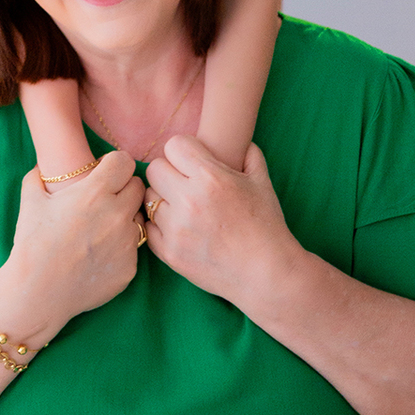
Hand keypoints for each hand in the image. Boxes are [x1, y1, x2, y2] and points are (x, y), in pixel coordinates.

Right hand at [0, 152, 143, 344]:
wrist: (37, 292)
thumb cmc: (32, 244)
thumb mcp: (31, 201)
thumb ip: (39, 176)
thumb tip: (43, 165)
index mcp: (95, 192)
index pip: (125, 162)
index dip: (114, 164)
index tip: (104, 171)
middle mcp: (117, 214)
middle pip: (138, 187)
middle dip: (124, 188)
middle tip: (106, 198)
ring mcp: (127, 243)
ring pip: (138, 218)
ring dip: (124, 218)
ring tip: (101, 229)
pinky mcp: (130, 267)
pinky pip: (133, 248)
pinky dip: (120, 248)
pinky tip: (99, 254)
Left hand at [144, 136, 304, 317]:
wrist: (266, 274)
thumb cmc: (267, 226)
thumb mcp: (262, 182)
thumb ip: (248, 154)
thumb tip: (238, 139)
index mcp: (211, 178)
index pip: (173, 145)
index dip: (184, 151)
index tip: (192, 161)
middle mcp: (189, 201)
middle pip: (155, 169)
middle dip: (169, 173)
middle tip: (183, 184)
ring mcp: (176, 229)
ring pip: (148, 198)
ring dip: (162, 199)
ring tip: (182, 207)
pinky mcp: (169, 253)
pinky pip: (147, 226)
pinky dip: (159, 225)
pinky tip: (178, 227)